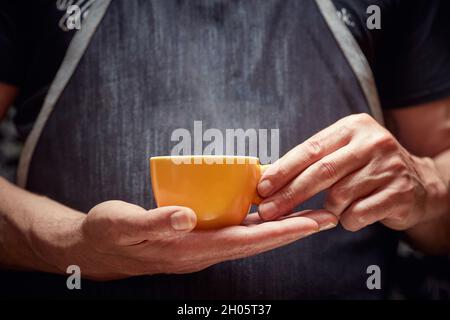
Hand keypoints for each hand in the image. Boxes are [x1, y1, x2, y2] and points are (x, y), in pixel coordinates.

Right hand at [62, 200, 336, 279]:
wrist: (95, 247)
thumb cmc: (108, 234)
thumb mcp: (125, 225)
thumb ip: (155, 222)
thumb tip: (188, 216)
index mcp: (191, 249)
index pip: (246, 242)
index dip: (281, 233)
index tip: (311, 224)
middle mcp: (202, 250)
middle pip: (258, 241)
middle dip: (293, 230)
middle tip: (325, 216)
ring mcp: (200, 244)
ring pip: (249, 235)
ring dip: (279, 225)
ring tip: (305, 212)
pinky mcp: (195, 236)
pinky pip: (233, 227)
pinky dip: (254, 219)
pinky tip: (264, 207)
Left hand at [257, 113, 448, 231]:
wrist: (418, 183)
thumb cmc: (366, 168)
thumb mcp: (344, 152)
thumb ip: (314, 159)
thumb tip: (269, 178)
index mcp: (353, 127)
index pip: (310, 148)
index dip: (283, 169)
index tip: (262, 187)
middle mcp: (373, 142)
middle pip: (321, 172)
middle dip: (289, 194)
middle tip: (268, 211)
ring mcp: (389, 167)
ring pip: (338, 197)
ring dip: (326, 209)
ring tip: (330, 209)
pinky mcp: (400, 193)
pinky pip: (357, 214)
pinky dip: (347, 220)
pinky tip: (351, 215)